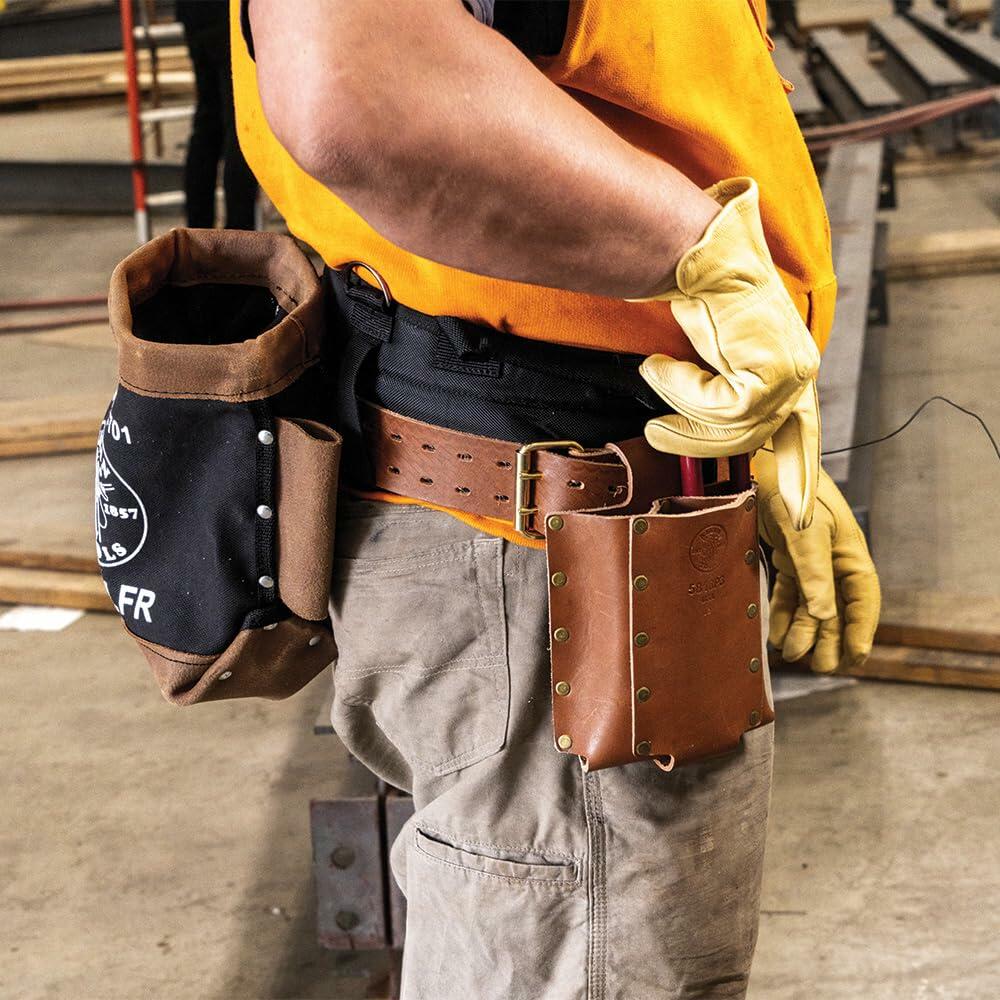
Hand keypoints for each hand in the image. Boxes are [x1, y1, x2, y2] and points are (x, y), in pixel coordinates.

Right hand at [632, 177, 820, 528]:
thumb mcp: (721, 356)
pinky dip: (679, 389)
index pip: (803, 436)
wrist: (699, 255)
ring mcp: (791, 374)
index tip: (799, 517)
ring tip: (655, 375)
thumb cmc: (703, 299)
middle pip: (751, 439)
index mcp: (796, 372)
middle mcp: (802, 374)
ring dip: (680, 407)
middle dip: (696, 439)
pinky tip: (660, 362)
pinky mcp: (769, 371)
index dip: (799, 476)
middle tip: (657, 433)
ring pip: (731, 427)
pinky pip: (717, 408)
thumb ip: (728, 394)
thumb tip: (699, 436)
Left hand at [753, 448, 880, 672]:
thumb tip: (824, 615)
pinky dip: (783, 614)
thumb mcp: (806, 532)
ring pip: (810, 604)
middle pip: (836, 607)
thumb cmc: (791, 492)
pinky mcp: (785, 556)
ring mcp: (808, 559)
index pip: (862, 598)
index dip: (861, 629)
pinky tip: (776, 634)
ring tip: (793, 655)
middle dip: (830, 639)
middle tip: (821, 667)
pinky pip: (789, 593)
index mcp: (848, 552)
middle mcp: (832, 559)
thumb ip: (814, 573)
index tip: (857, 658)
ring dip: (804, 630)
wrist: (762, 464)